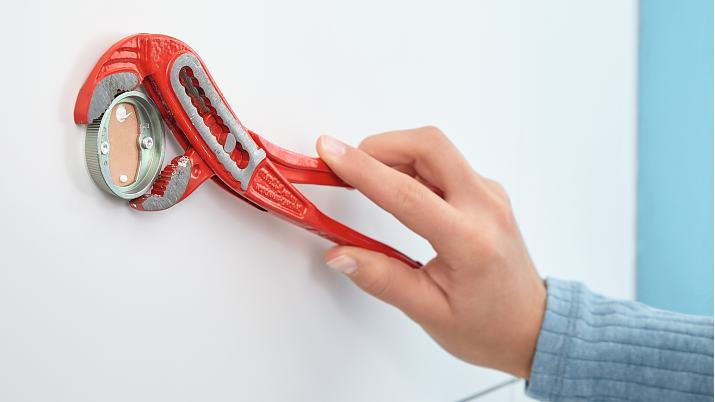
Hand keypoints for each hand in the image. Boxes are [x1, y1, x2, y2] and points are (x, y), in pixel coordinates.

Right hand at [316, 127, 545, 378]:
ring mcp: (489, 195)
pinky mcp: (486, 192)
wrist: (533, 326)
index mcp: (470, 241)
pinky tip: (393, 183)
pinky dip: (412, 162)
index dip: (362, 169)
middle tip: (345, 163)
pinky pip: (445, 161)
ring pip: (437, 149)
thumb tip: (339, 254)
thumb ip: (381, 278)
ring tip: (363, 176)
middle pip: (430, 146)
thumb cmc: (488, 326)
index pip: (407, 193)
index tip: (330, 152)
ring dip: (395, 152)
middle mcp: (485, 207)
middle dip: (380, 145)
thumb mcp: (429, 311)